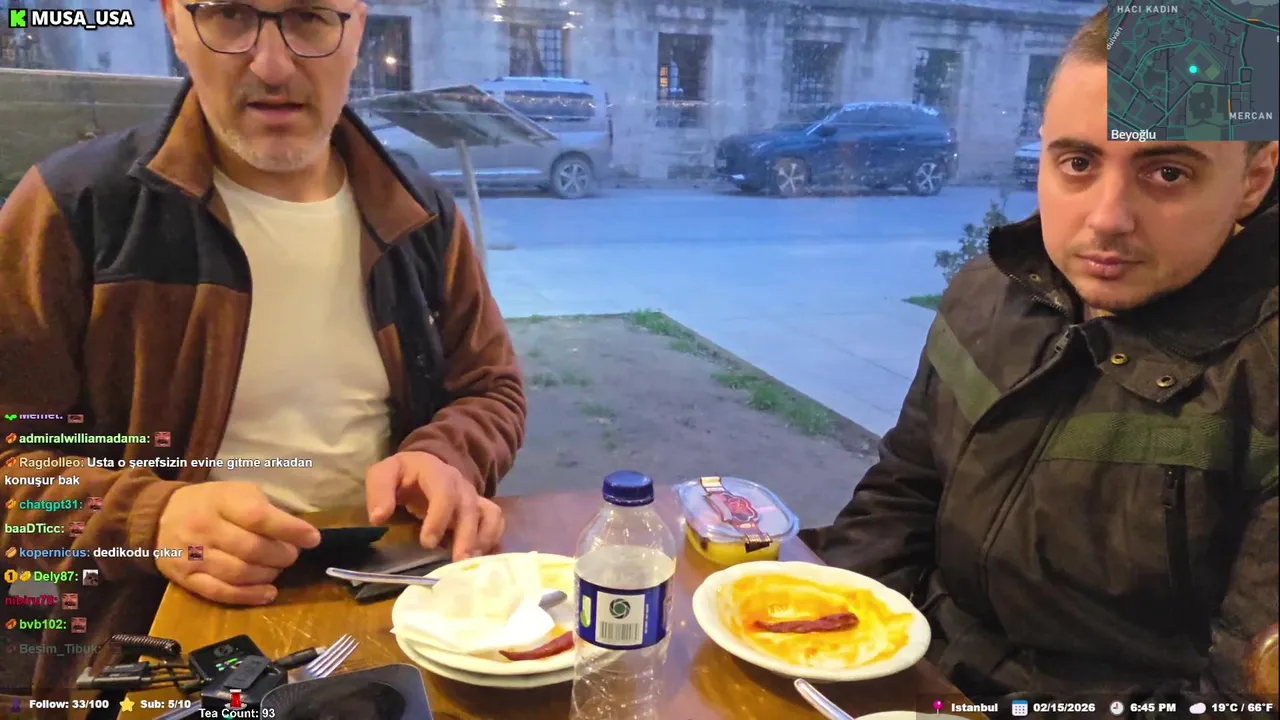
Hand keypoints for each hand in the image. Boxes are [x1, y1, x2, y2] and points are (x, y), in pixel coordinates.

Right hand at [154, 481, 320, 604]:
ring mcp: (193, 556)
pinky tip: (268, 593)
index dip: (290, 529)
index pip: (258, 516)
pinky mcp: (186, 579)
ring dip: (268, 575)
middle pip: (252, 549)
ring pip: (239, 573)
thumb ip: (263, 509)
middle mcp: (205, 528)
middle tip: (292, 555)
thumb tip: (298, 532)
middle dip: (281, 556)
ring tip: (278, 569)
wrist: (158, 517)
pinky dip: (249, 596)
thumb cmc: (209, 503)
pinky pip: (221, 593)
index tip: (312, 538)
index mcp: (221, 500)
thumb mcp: (235, 492)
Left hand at [365, 451, 504, 560]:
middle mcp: (460, 484)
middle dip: (466, 536)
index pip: (445, 491)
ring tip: (469, 561)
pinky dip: (491, 539)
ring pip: (489, 514)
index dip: (439, 517)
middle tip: (457, 561)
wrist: (421, 467)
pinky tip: (477, 557)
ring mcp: (472, 497)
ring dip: (483, 539)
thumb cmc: (401, 475)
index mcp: (436, 472)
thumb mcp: (383, 475)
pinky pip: (495, 521)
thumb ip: (379, 492)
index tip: (427, 543)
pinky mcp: (478, 509)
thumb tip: (379, 518)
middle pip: (470, 508)